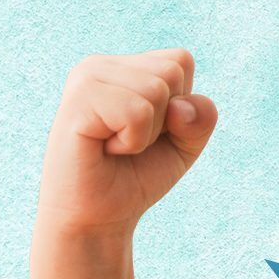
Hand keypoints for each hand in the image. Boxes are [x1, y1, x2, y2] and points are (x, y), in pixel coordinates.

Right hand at [35, 47, 217, 239]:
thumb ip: (201, 116)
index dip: (180, 105)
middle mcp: (100, 65)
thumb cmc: (136, 175)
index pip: (181, 60)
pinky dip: (133, 141)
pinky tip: (105, 149)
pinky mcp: (78, 100)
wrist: (98, 217)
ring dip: (147, 133)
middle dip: (165, 119)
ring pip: (156, 89)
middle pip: (172, 71)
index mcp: (122, 66)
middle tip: (129, 141)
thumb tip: (180, 106)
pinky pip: (137, 112)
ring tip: (115, 145)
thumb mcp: (185, 143)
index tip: (149, 130)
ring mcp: (86, 78)